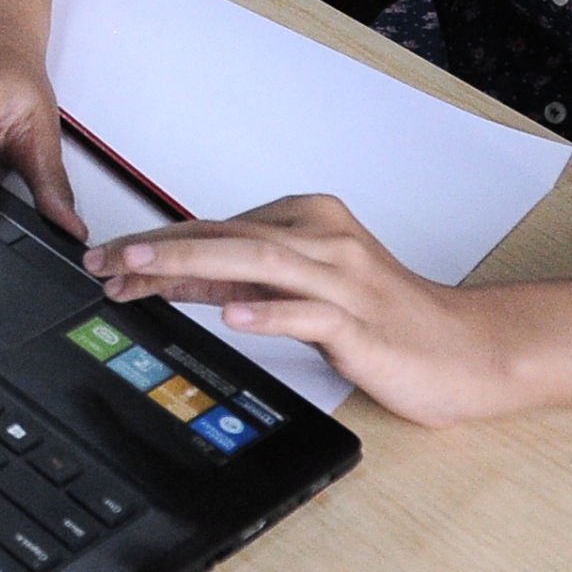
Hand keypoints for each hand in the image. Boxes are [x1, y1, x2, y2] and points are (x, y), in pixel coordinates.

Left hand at [81, 194, 519, 427]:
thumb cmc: (386, 320)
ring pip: (257, 262)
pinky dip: (268, 312)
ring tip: (143, 269)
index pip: (219, 228)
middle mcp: (323, 240)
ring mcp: (343, 280)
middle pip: (228, 237)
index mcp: (309, 221)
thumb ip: (244, 283)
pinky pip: (309, 313)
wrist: (466, 350)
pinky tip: (233, 316)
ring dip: (193, 264)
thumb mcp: (302, 292)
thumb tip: (170, 278)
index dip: (159, 244)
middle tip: (105, 260)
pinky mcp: (362, 323)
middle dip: (158, 250)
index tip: (110, 259)